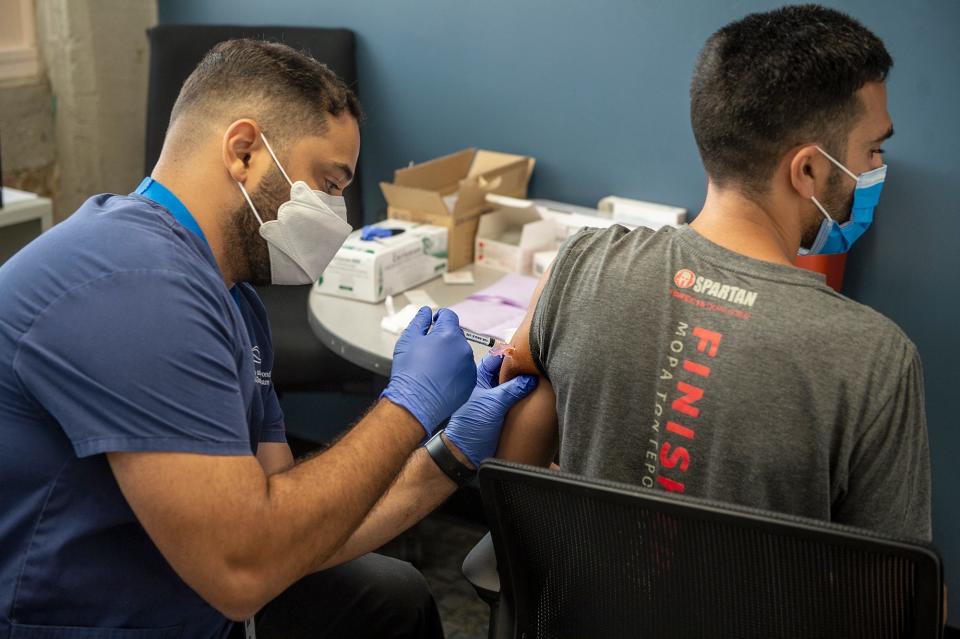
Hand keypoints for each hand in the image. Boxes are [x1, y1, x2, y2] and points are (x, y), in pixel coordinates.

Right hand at [381, 307, 475, 435]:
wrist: (415, 403)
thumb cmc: (409, 371)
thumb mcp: (408, 340)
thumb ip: (420, 321)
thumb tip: (427, 312)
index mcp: (449, 334)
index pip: (449, 316)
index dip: (438, 317)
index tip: (431, 324)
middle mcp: (464, 348)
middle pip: (455, 335)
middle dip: (443, 338)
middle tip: (427, 350)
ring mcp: (469, 366)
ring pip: (460, 352)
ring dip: (450, 354)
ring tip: (433, 367)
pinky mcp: (470, 382)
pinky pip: (464, 369)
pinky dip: (454, 370)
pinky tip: (440, 378)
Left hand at [444, 353, 537, 466]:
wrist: (464, 453)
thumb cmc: (468, 427)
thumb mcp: (493, 404)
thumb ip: (512, 389)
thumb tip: (530, 378)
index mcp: (478, 377)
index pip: (497, 357)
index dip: (511, 353)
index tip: (528, 351)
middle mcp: (486, 385)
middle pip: (506, 369)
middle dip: (520, 367)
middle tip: (536, 364)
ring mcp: (494, 398)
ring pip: (511, 383)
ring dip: (522, 381)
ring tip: (538, 377)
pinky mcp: (500, 410)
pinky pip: (514, 397)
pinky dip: (523, 394)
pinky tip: (534, 394)